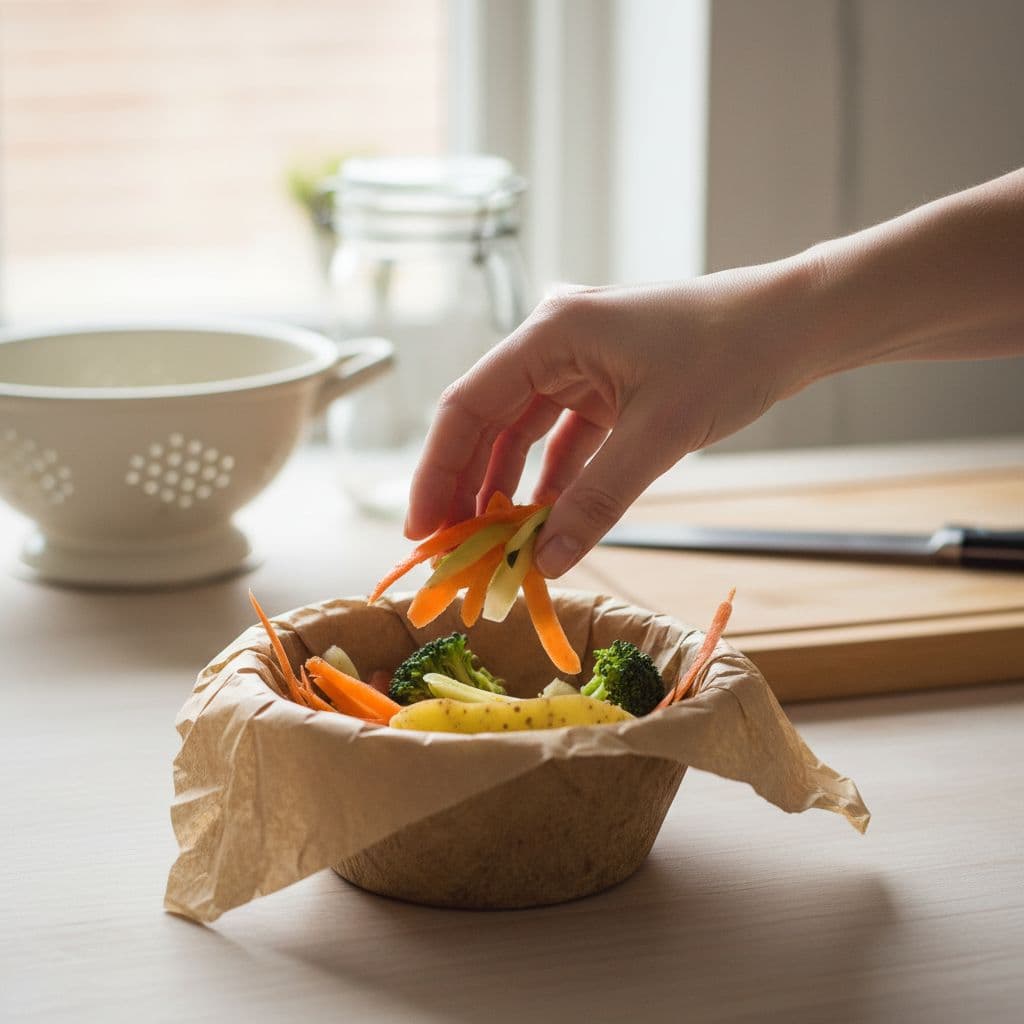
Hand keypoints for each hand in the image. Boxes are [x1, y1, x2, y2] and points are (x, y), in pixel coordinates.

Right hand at [405, 265, 817, 577]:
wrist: (793, 325)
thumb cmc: (731, 355)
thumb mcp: (659, 434)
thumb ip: (596, 500)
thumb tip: (545, 563)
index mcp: (550, 333)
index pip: (467, 407)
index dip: (436, 471)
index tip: (421, 529)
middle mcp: (554, 341)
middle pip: (486, 421)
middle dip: (465, 486)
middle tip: (449, 548)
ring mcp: (579, 362)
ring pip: (521, 432)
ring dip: (506, 486)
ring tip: (488, 542)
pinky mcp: (606, 384)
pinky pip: (562, 438)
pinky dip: (551, 479)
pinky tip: (541, 520)